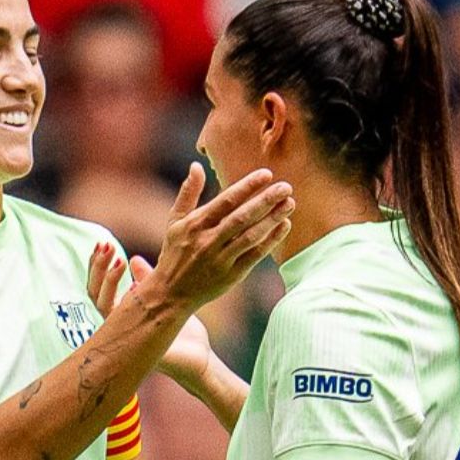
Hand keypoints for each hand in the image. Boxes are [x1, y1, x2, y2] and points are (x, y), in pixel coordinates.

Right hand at [88, 244, 214, 388]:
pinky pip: (116, 319)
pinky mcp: (132, 340)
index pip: (98, 287)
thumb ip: (148, 279)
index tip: (104, 244)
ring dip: (105, 278)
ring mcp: (123, 331)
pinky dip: (118, 295)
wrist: (198, 358)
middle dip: (96, 267)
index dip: (97, 266)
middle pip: (93, 292)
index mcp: (124, 311)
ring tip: (117, 259)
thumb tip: (134, 258)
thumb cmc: (183, 331)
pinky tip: (131, 281)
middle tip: (106, 245)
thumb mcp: (166, 296)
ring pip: (100, 303)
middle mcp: (119, 321)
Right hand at [145, 165, 293, 312]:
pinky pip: (255, 255)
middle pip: (241, 218)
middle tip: (286, 187)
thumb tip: (197, 165)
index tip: (266, 174)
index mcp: (195, 225)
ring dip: (272, 219)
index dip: (247, 187)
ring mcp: (220, 259)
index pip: (225, 201)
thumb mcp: (174, 222)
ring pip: (250, 236)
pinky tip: (284, 226)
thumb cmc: (174, 253)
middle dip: (265, 201)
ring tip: (289, 203)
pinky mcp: (231, 275)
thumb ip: (188, 193)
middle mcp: (208, 241)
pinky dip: (270, 241)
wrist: (170, 294)